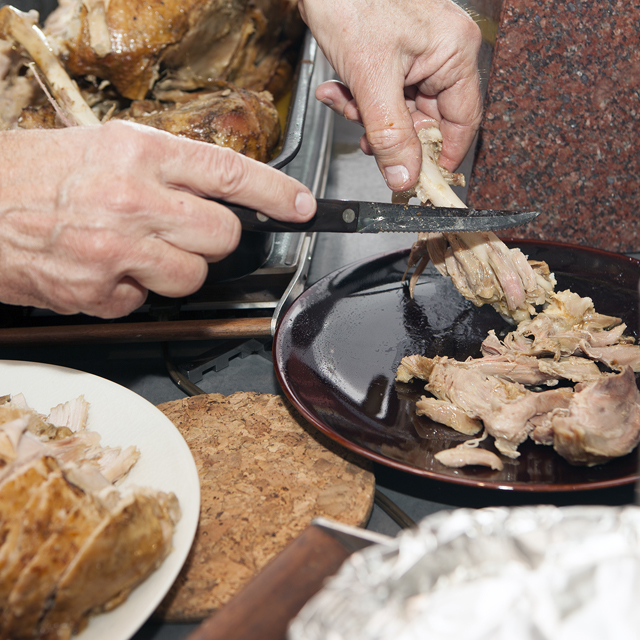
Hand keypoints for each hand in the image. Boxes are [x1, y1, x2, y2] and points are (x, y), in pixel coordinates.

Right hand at [0, 120, 315, 317]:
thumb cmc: (36, 174)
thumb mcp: (106, 147)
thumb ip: (168, 169)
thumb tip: (224, 192)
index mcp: (138, 153)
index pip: (230, 173)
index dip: (275, 194)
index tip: (300, 207)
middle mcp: (133, 200)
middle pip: (222, 234)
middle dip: (214, 238)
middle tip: (184, 229)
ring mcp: (117, 251)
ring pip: (194, 275)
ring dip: (177, 269)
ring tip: (137, 250)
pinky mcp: (101, 292)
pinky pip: (149, 300)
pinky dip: (135, 290)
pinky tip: (105, 268)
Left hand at [298, 0, 482, 187]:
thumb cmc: (352, 1)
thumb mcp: (372, 81)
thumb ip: (390, 136)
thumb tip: (405, 176)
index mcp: (454, 53)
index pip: (462, 122)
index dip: (441, 156)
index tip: (421, 180)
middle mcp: (442, 53)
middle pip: (426, 120)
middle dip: (389, 133)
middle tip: (367, 141)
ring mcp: (417, 53)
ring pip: (399, 110)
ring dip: (367, 116)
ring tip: (344, 101)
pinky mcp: (392, 54)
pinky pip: (382, 93)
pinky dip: (359, 98)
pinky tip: (338, 90)